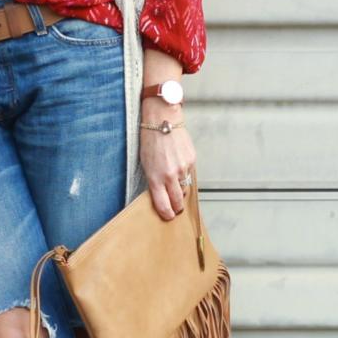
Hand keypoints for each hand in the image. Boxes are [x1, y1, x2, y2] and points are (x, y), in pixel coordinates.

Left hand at [138, 99, 195, 220]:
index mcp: (156, 178)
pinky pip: (189, 175)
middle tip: (176, 209)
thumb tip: (163, 194)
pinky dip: (185, 174)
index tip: (169, 217)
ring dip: (180, 188)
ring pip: (185, 187)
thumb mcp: (145, 164)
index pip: (164, 205)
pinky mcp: (192, 160)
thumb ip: (154, 181)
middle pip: (178, 201)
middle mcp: (170, 175)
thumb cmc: (150, 141)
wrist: (162, 120)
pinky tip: (178, 166)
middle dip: (177, 207)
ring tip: (174, 182)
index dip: (167, 214)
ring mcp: (183, 168)